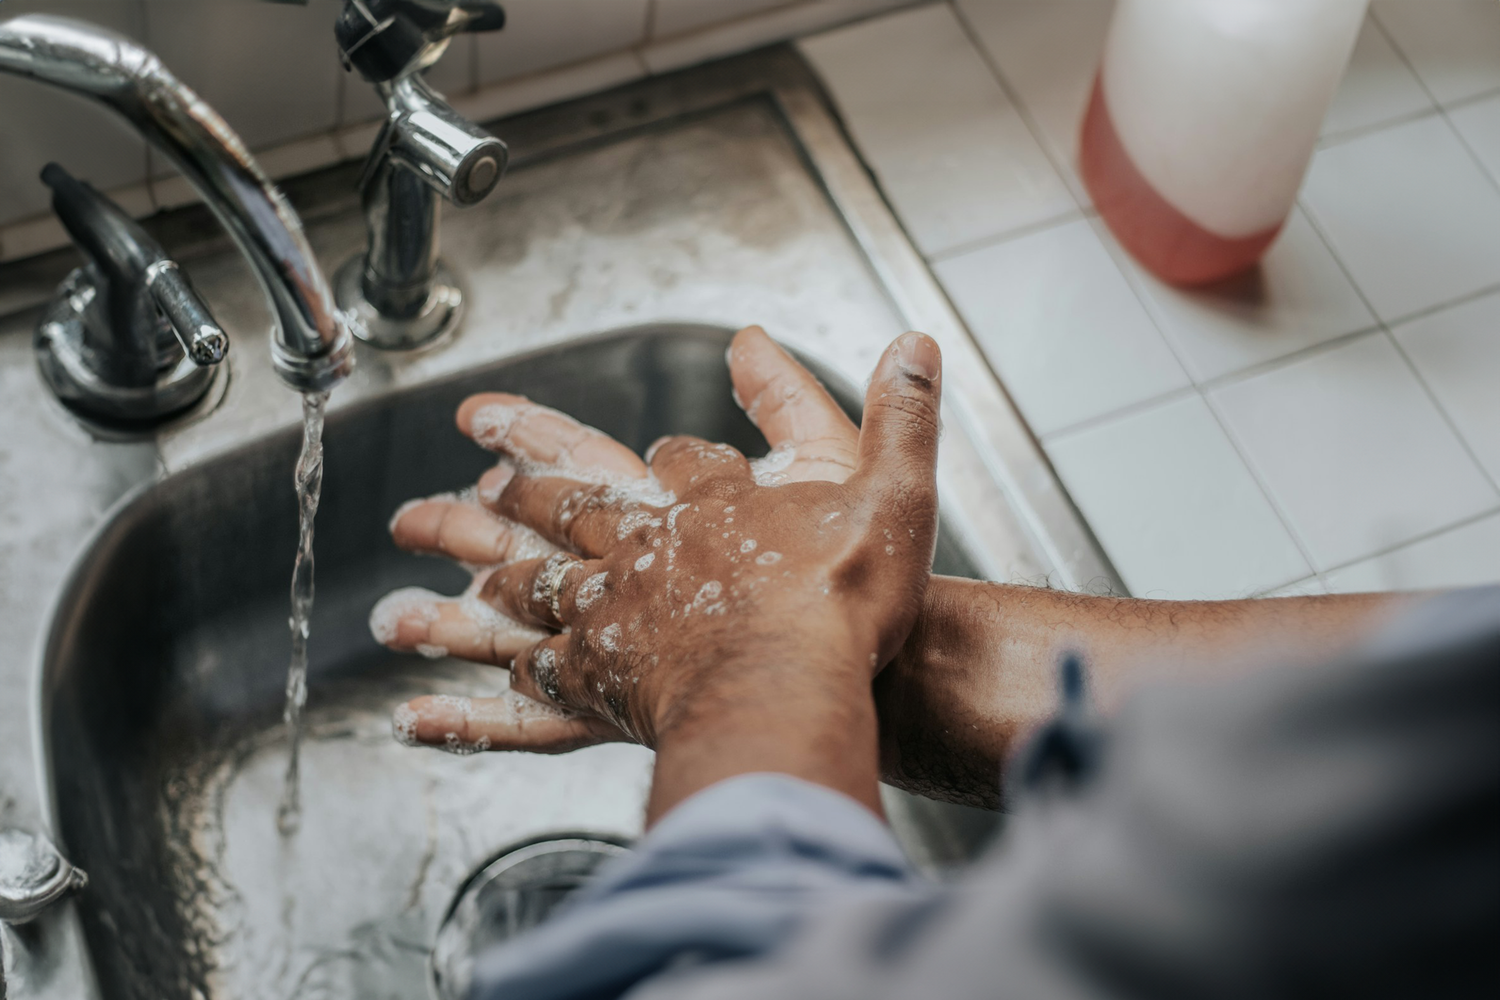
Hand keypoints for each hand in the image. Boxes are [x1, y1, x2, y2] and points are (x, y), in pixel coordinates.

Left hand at [377, 327, 942, 813]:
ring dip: (471, 565)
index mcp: (710, 502)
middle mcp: (647, 548)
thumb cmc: (843, 601)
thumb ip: (901, 415)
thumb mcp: (893, 491)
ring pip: (528, 580)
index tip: (658, 446)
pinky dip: (482, 691)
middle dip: (519, 480)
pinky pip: (530, 681)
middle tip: (465, 460)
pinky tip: (446, 699)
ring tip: (413, 561)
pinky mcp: (600, 682)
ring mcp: (613, 613)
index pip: (676, 459)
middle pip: (569, 502)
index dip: (669, 451)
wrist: (792, 687)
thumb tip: (914, 343)